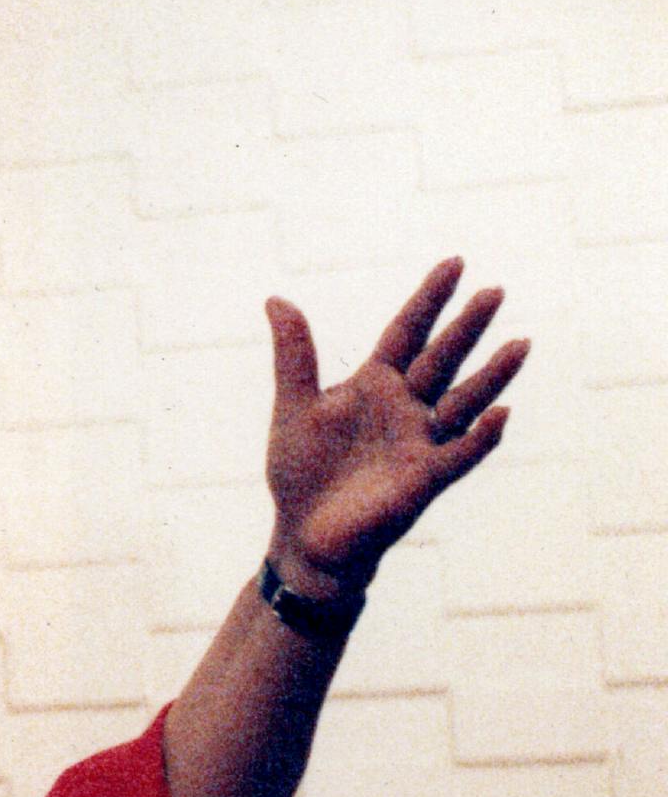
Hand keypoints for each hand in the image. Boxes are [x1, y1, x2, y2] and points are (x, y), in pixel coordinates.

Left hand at [264, 257, 527, 595]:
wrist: (305, 534)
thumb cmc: (302, 472)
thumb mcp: (294, 406)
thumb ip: (294, 356)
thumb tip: (277, 299)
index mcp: (375, 384)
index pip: (408, 332)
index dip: (430, 299)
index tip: (455, 263)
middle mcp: (405, 407)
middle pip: (442, 359)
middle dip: (467, 327)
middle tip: (495, 291)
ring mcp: (420, 441)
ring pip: (464, 401)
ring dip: (492, 376)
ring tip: (520, 343)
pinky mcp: (425, 479)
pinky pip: (461, 454)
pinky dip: (481, 436)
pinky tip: (500, 414)